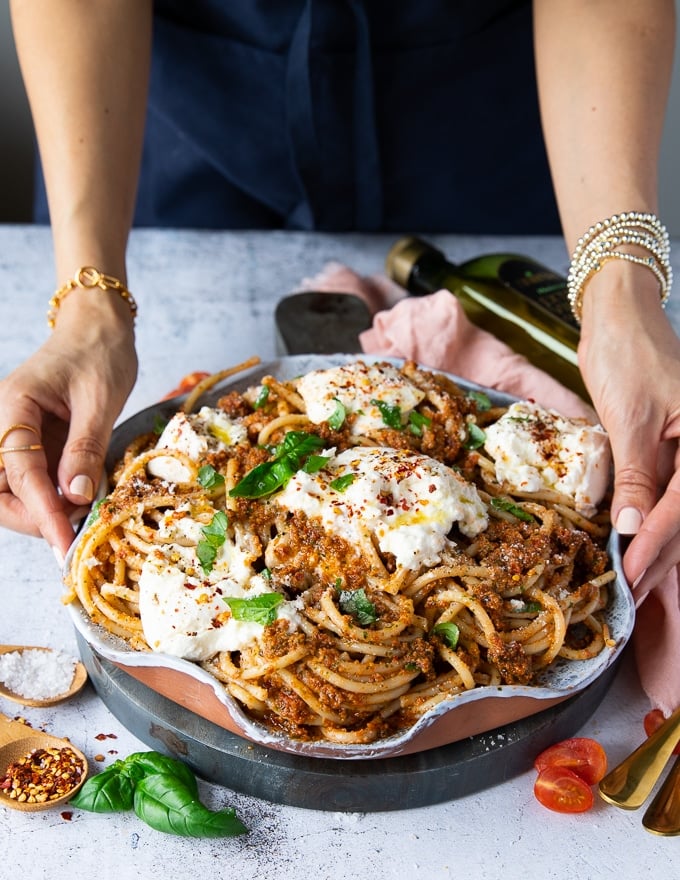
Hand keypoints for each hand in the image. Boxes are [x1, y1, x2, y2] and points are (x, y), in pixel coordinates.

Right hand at [0, 306, 136, 558]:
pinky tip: (79, 503)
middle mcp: (4, 422)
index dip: (42, 510)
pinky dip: (52, 498)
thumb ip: (86, 449)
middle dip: (32, 516)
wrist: (99, 328)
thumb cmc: (100, 353)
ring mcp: (15, 434)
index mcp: (13, 405)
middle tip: (72, 531)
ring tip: (79, 517)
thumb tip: (77, 497)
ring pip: (9, 490)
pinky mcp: (32, 443)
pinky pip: (32, 480)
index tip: (63, 540)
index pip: (19, 470)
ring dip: (40, 511)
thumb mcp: (100, 401)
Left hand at [579, 268, 679, 598]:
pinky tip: (635, 537)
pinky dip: (652, 514)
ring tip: (633, 574)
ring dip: (658, 540)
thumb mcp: (630, 420)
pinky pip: (669, 488)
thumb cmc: (629, 356)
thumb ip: (636, 476)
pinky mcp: (675, 446)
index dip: (657, 543)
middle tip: (631, 588)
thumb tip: (631, 529)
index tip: (632, 573)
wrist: (622, 317)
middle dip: (660, 552)